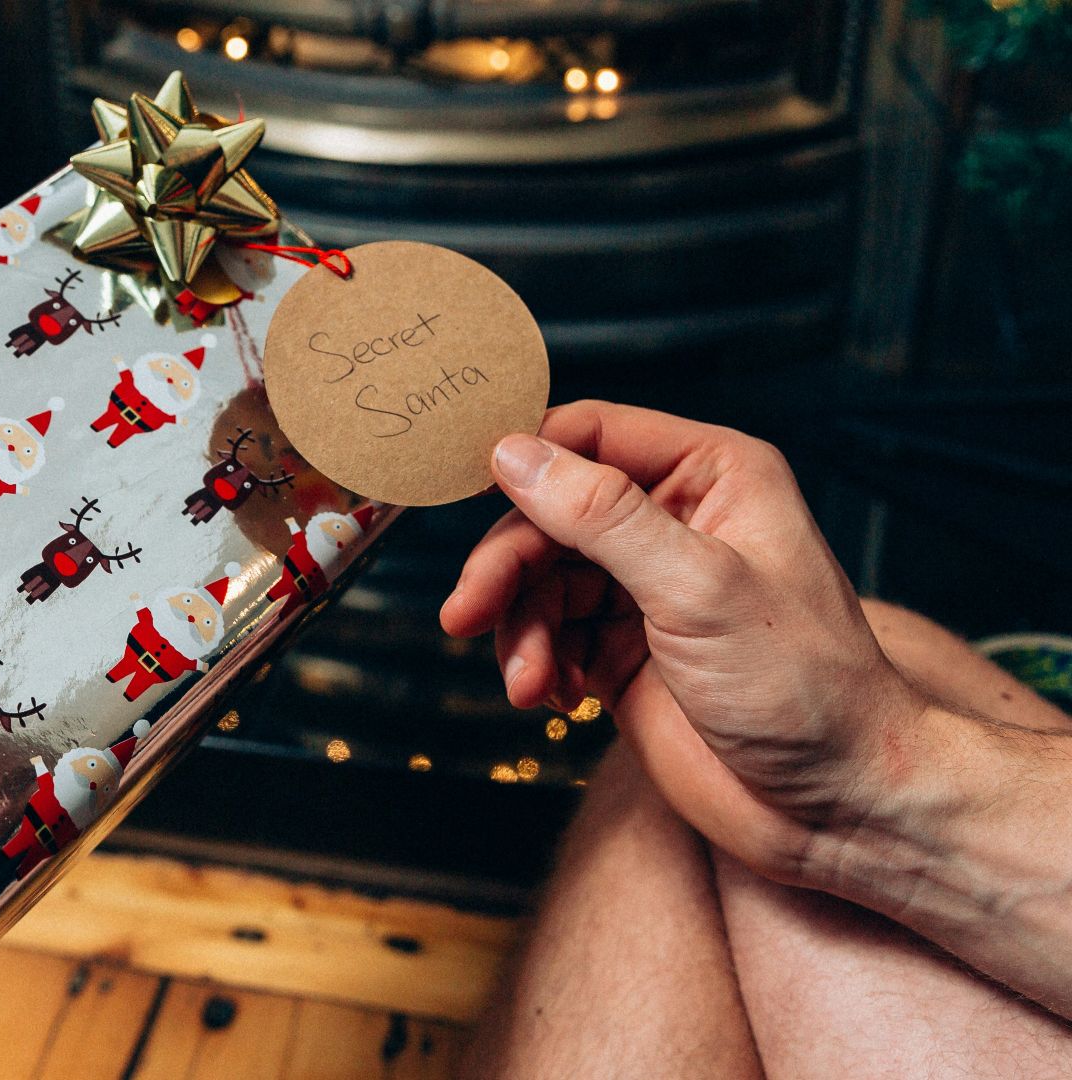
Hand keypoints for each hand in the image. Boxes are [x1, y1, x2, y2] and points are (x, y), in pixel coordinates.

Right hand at [440, 401, 925, 884]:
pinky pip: (548, 634)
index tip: (465, 490)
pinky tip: (553, 698)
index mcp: (712, 475)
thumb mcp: (698, 587)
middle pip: (548, 512)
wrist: (835, 805)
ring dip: (519, 629)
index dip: (525, 458)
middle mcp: (674, 521)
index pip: (592, 434)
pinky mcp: (621, 651)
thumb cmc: (806, 688)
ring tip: (527, 683)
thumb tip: (515, 454)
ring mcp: (645, 588)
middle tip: (467, 612)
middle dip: (506, 567)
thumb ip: (603, 517)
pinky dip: (536, 664)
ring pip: (538, 579)